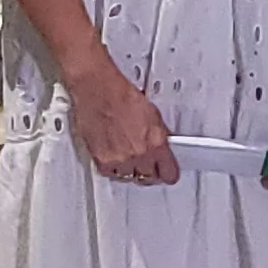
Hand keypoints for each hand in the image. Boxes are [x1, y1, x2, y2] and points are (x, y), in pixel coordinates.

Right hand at [63, 57, 175, 183]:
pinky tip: (114, 156)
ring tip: (127, 157)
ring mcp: (120, 159)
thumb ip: (159, 134)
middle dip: (149, 172)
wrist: (98, 89)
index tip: (167, 172)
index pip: (169, 173)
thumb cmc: (121, 95)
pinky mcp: (102, 161)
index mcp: (156, 141)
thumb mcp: (152, 113)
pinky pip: (111, 174)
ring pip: (129, 177)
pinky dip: (113, 168)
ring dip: (130, 170)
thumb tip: (163, 145)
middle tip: (146, 165)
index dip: (168, 173)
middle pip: (149, 178)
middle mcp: (139, 153)